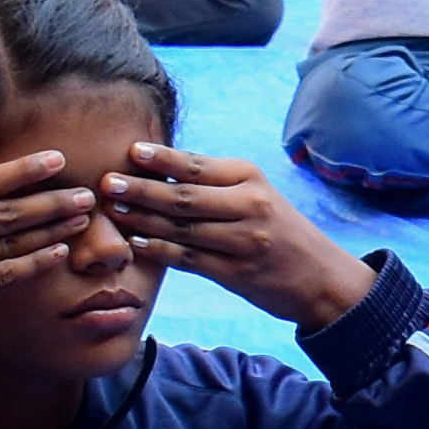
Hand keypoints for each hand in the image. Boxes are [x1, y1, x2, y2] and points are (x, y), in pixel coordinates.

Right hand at [0, 150, 107, 364]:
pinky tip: (58, 252)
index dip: (22, 169)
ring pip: (9, 242)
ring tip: (81, 218)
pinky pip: (4, 276)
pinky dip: (34, 263)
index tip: (56, 159)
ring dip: (50, 229)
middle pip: (3, 210)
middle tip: (87, 192)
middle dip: (51, 199)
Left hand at [99, 142, 373, 326]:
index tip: (130, 151)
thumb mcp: (257, 195)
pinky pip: (188, 259)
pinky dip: (159, 250)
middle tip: (107, 182)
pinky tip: (136, 244)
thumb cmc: (280, 231)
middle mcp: (249, 206)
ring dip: (142, 220)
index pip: (198, 165)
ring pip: (181, 228)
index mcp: (251, 179)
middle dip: (141, 189)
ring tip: (112, 211)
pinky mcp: (236, 273)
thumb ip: (216, 184)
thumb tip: (159, 169)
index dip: (161, 159)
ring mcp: (243, 241)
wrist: (322, 276)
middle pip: (184, 196)